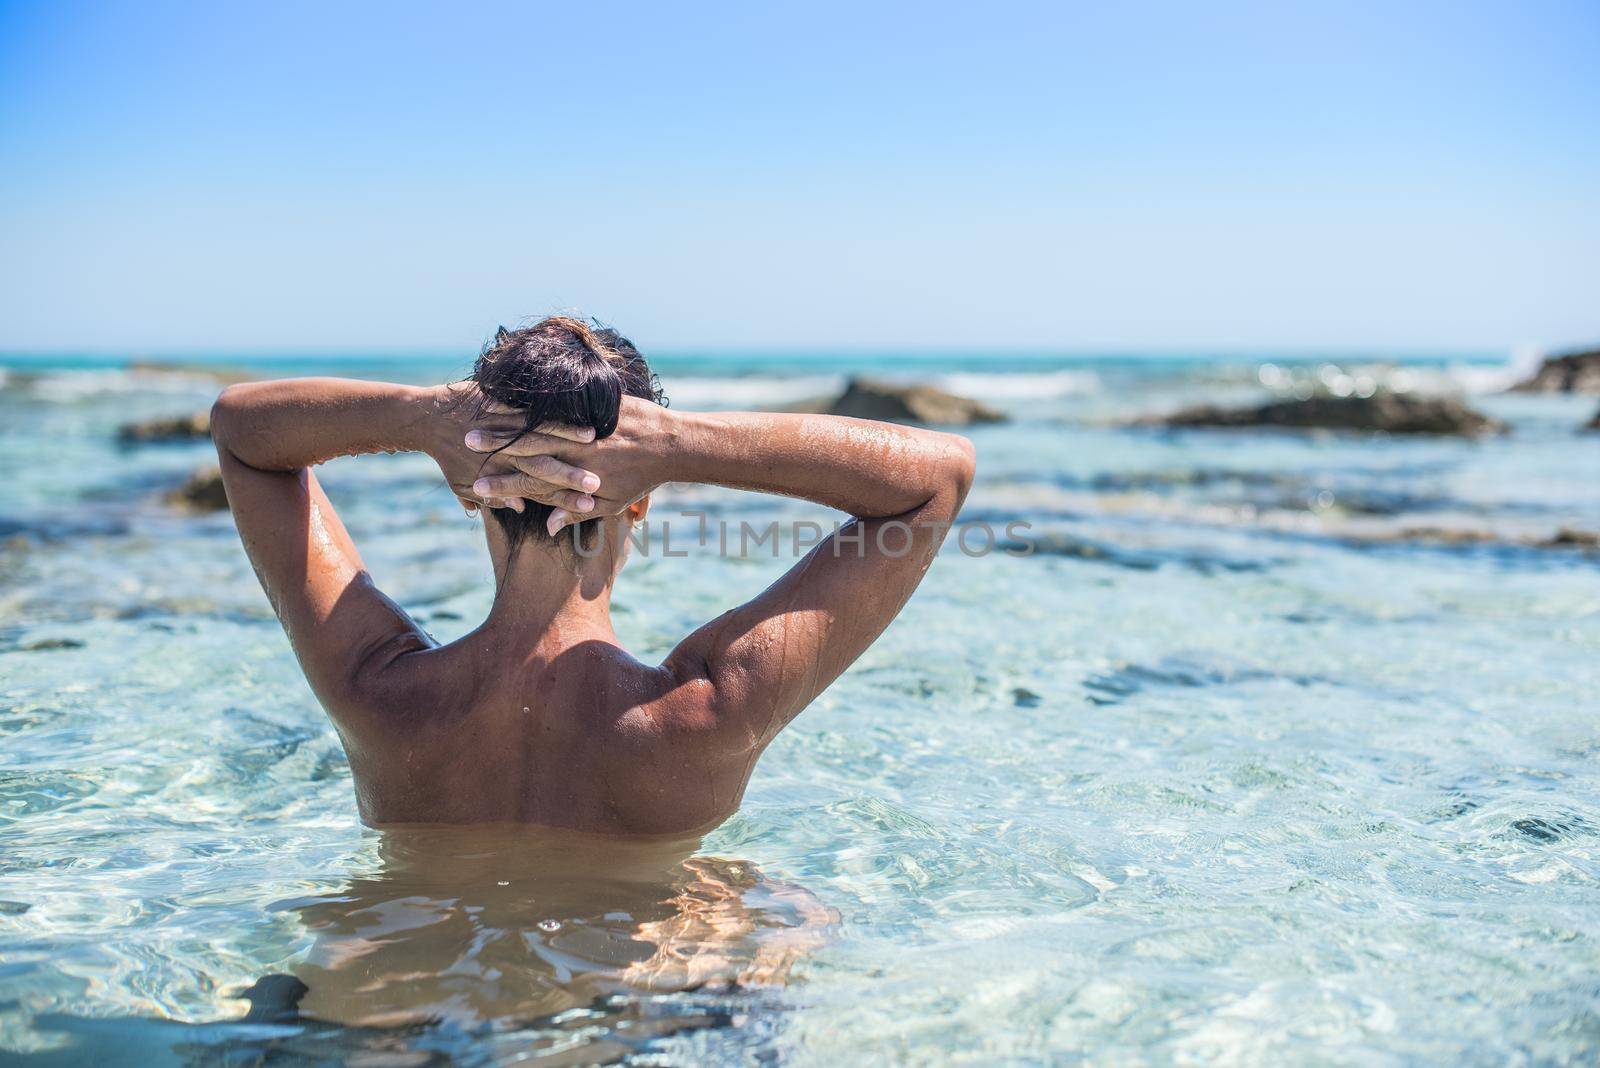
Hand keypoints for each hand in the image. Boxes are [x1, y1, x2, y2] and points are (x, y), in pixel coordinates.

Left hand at [416, 382, 602, 514]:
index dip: (565, 497)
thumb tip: (520, 509)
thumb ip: (491, 499)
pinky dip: (554, 407)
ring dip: (572, 434)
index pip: (539, 488)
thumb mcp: (460, 483)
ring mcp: (507, 422)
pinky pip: (530, 404)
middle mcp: (507, 450)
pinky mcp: (506, 400)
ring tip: (596, 435)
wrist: (422, 419)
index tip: (589, 502)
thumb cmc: (443, 455)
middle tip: (601, 476)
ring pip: (545, 430)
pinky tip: (574, 406)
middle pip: (548, 463)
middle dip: (576, 471)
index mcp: (501, 471)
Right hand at [464, 396, 680, 533]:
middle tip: (464, 443)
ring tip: (478, 416)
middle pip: (525, 449)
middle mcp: (576, 450)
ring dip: (505, 421)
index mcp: (578, 476)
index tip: (476, 485)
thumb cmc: (641, 478)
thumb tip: (546, 525)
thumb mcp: (611, 503)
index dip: (502, 486)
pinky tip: (508, 393)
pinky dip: (533, 399)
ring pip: (535, 423)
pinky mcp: (590, 400)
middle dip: (493, 447)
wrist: (673, 444)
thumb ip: (576, 512)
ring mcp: (583, 423)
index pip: (532, 484)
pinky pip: (558, 399)